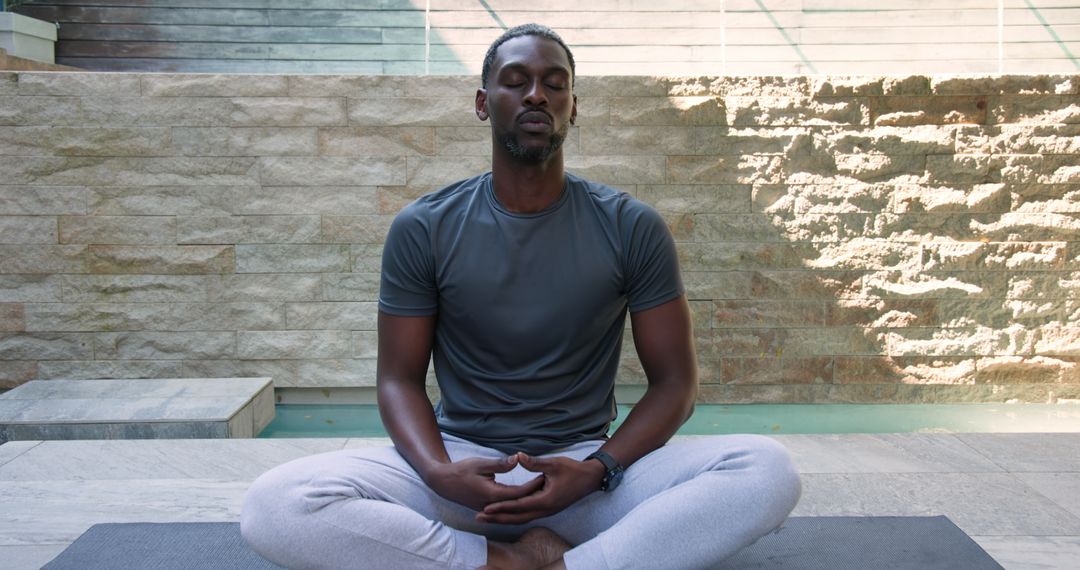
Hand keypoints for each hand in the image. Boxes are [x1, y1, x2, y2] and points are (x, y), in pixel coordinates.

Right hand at [424, 455, 545, 512]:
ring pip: (513, 507)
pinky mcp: (486, 508)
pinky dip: (517, 503)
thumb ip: (500, 464)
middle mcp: (492, 505)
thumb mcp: (481, 463)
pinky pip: (506, 508)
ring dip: (527, 500)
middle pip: (519, 502)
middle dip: (534, 493)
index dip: (533, 485)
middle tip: (549, 484)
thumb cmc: (461, 471)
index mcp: (493, 494)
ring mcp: (489, 508)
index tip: (546, 477)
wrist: (443, 483)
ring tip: (542, 491)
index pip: (519, 492)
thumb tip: (518, 459)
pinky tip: (526, 498)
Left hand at [476, 453, 604, 524]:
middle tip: (479, 517)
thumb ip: (534, 462)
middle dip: (498, 518)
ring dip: (505, 519)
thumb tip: (518, 456)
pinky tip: (506, 514)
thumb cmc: (573, 470)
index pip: (518, 506)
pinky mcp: (548, 509)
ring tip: (488, 517)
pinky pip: (528, 516)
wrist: (590, 479)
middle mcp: (545, 510)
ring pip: (522, 519)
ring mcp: (547, 511)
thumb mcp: (554, 464)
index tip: (486, 507)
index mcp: (545, 500)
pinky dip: (515, 516)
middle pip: (517, 518)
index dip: (501, 507)